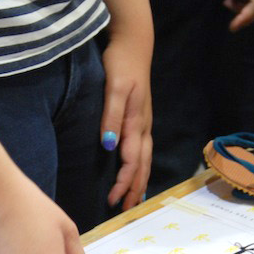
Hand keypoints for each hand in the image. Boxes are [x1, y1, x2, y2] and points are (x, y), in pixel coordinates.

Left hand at [99, 35, 152, 211]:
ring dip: (139, 181)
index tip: (112, 201)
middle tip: (125, 210)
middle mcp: (143, 126)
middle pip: (142, 166)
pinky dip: (140, 167)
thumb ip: (111, 117)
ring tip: (134, 200)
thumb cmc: (121, 63)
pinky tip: (136, 171)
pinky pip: (143, 150)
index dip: (123, 183)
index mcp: (136, 122)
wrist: (133, 43)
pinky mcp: (140, 118)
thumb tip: (109, 146)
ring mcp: (144, 122)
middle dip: (134, 189)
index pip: (131, 162)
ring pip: (145, 160)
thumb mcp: (114, 88)